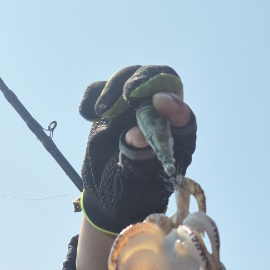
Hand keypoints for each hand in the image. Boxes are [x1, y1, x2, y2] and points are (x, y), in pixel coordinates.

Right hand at [79, 65, 196, 235]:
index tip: (158, 102)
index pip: (183, 115)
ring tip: (101, 111)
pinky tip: (87, 114)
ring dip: (115, 88)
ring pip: (131, 77)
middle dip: (144, 82)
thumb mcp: (137, 185)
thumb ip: (140, 163)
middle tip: (128, 94)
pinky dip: (93, 93)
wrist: (107, 192)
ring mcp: (135, 107)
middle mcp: (159, 115)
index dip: (174, 106)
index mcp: (177, 137)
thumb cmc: (132, 191)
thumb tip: (135, 136)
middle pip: (160, 81)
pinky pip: (102, 87)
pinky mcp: (112, 105)